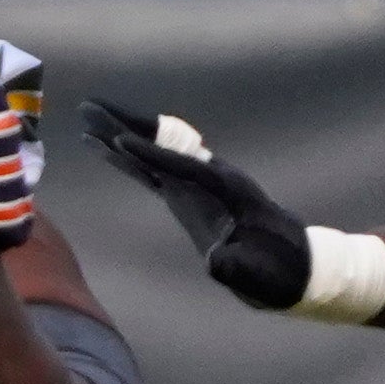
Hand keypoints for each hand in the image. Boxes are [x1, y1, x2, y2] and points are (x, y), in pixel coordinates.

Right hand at [79, 102, 318, 312]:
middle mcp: (211, 177)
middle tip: (89, 108)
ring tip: (87, 122)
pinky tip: (109, 150)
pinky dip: (131, 159)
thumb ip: (237, 266)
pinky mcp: (190, 196)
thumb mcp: (261, 275)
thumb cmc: (280, 271)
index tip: (119, 139)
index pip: (183, 166)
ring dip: (122, 136)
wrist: (297, 267)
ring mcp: (199, 185)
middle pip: (163, 145)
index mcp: (228, 189)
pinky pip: (154, 171)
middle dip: (126, 126)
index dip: (151, 154)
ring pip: (155, 154)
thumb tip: (215, 260)